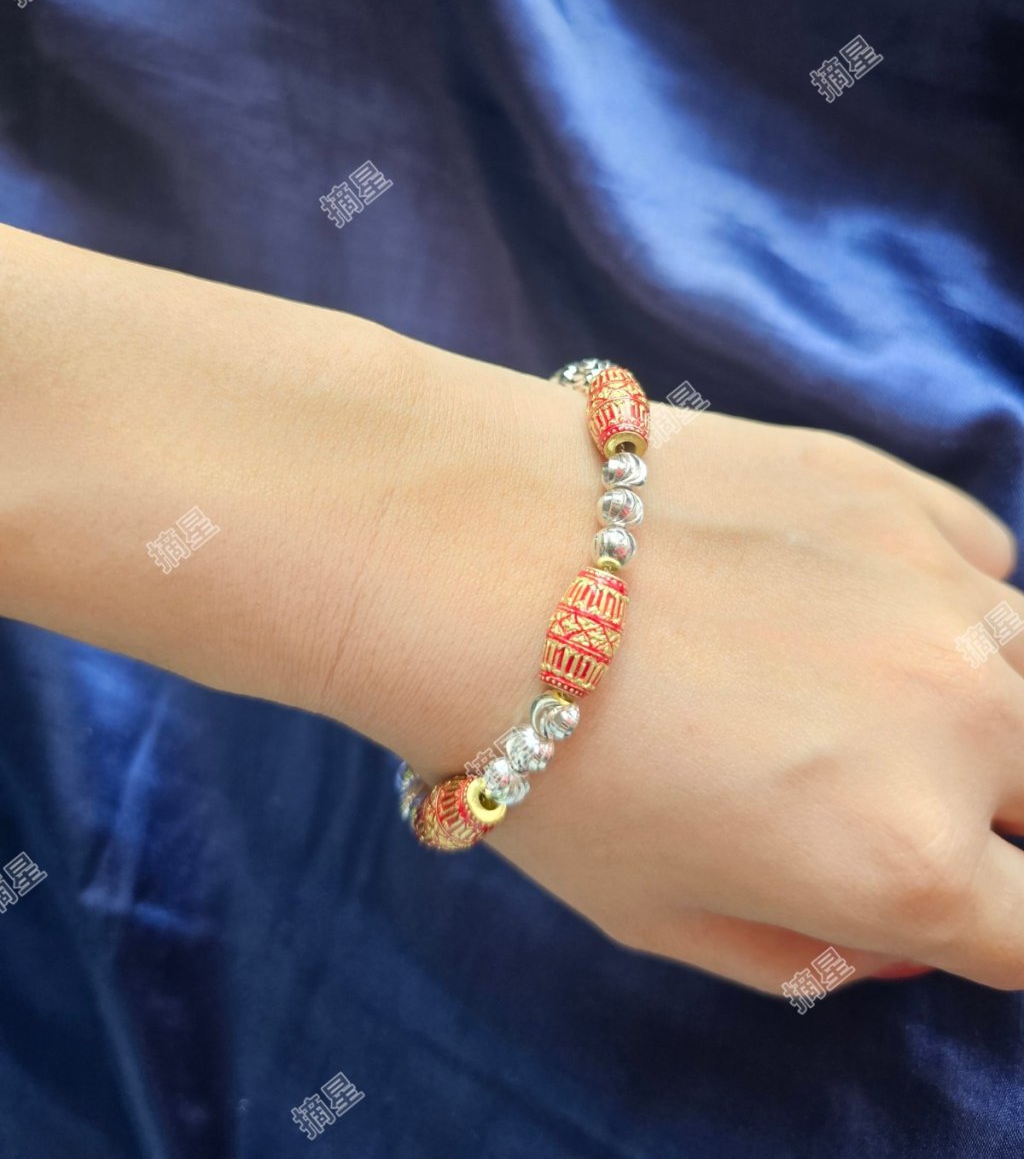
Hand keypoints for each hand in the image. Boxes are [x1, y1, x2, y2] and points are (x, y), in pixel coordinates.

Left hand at [458, 406, 1023, 993]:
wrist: (468, 553)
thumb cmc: (537, 758)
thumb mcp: (654, 918)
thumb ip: (805, 955)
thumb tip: (898, 934)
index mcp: (904, 861)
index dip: (988, 931)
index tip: (942, 904)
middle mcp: (959, 721)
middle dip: (998, 817)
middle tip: (886, 792)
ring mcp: (938, 587)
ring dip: (982, 705)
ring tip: (867, 692)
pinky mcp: (893, 488)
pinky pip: (981, 559)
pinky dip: (946, 598)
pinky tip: (850, 596)